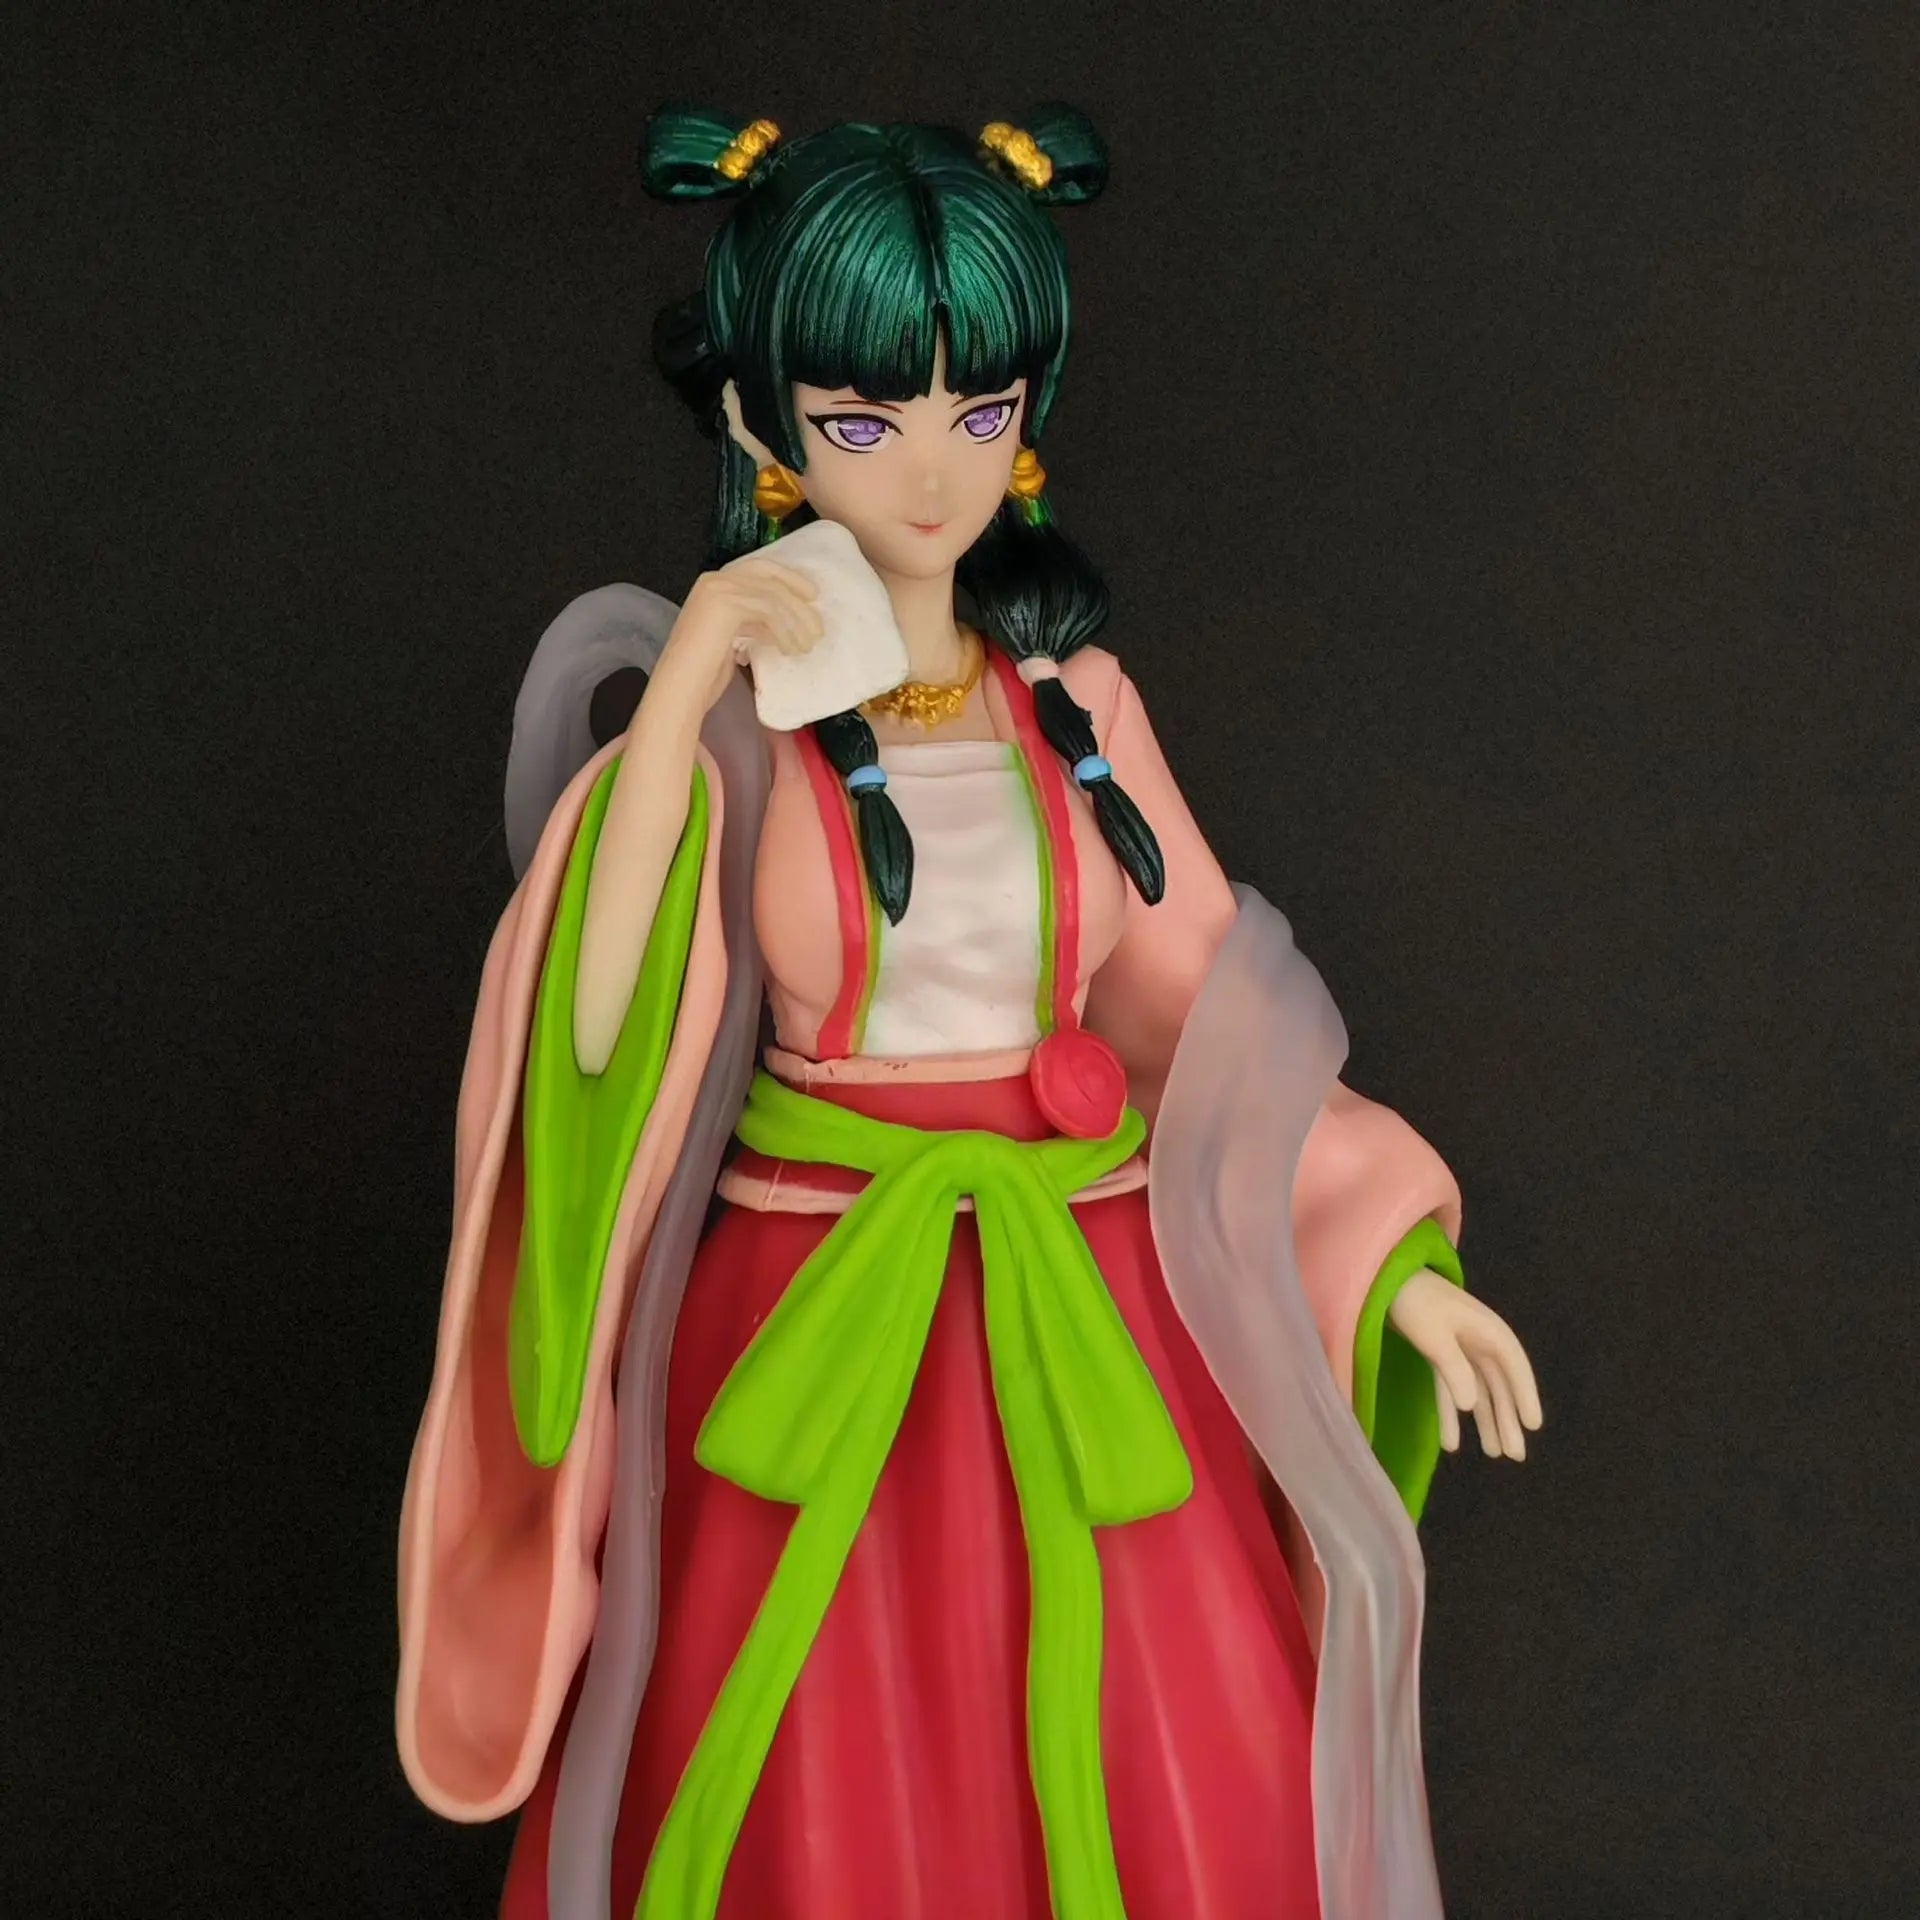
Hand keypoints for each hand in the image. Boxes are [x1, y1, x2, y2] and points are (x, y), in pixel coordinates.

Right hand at [655, 557, 821, 713]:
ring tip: (808, 644)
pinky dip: (786, 629)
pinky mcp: (726, 605)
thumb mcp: (732, 640)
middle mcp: (712, 581)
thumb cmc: (703, 675)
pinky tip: (791, 648)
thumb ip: (750, 624)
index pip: (756, 570)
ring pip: (772, 594)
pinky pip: (769, 610)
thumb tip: (777, 625)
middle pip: (766, 573)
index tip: (809, 596)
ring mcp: (718, 590)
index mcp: (711, 585)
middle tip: (817, 617)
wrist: (681, 690)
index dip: (787, 579)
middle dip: (796, 590)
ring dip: (796, 618)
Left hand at [1387, 1269, 1542, 1460]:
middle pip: (1498, 1385)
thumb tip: (1472, 1406)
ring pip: (1478, 1391)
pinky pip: (1450, 1389)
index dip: (1525, 1394)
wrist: (1385, 1279)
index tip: (1533, 1425)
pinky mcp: (1440, 1355)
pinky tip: (1450, 1443)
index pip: (1514, 1366)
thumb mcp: (1434, 1335)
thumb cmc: (1414, 1302)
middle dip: (1507, 1419)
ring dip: (1485, 1421)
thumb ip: (1454, 1369)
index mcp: (1487, 1331)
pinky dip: (1451, 1413)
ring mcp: (1460, 1349)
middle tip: (1515, 1456)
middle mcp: (1480, 1341)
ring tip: (1493, 1454)